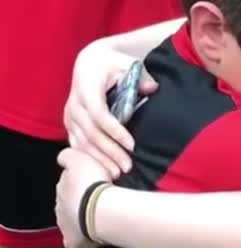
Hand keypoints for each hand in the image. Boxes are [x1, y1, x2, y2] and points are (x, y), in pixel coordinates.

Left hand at [55, 149, 111, 247]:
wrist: (101, 210)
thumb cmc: (94, 184)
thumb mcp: (79, 158)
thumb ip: (68, 155)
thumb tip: (62, 158)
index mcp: (61, 186)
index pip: (68, 182)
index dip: (81, 182)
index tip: (94, 182)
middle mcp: (59, 204)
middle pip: (69, 202)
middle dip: (80, 201)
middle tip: (100, 200)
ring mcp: (64, 224)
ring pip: (72, 220)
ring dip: (82, 218)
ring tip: (101, 217)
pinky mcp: (72, 241)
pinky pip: (76, 240)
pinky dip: (83, 238)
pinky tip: (94, 236)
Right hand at [64, 40, 157, 176]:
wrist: (90, 63)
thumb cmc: (112, 64)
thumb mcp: (127, 64)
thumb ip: (141, 77)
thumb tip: (152, 88)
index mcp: (86, 89)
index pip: (99, 115)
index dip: (115, 132)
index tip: (132, 145)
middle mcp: (74, 104)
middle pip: (91, 133)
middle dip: (110, 152)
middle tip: (128, 166)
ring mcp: (70, 116)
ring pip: (82, 142)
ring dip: (100, 159)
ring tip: (118, 173)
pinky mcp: (70, 124)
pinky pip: (77, 144)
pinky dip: (90, 158)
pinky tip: (104, 170)